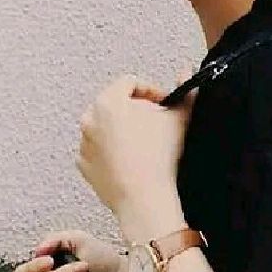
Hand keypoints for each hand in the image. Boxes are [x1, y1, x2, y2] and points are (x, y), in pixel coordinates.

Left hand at [77, 70, 197, 233]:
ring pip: (105, 126)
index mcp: (109, 101)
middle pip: (115, 103)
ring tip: (144, 143)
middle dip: (135, 109)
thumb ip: (185, 91)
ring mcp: (84, 143)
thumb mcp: (179, 118)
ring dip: (122, 129)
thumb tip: (187, 73)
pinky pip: (98, 149)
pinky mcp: (84, 164)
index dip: (151, 90)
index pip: (129, 83)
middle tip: (155, 123)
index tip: (163, 103)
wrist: (144, 198)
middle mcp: (90, 118)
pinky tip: (130, 159)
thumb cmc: (158, 157)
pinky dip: (111, 150)